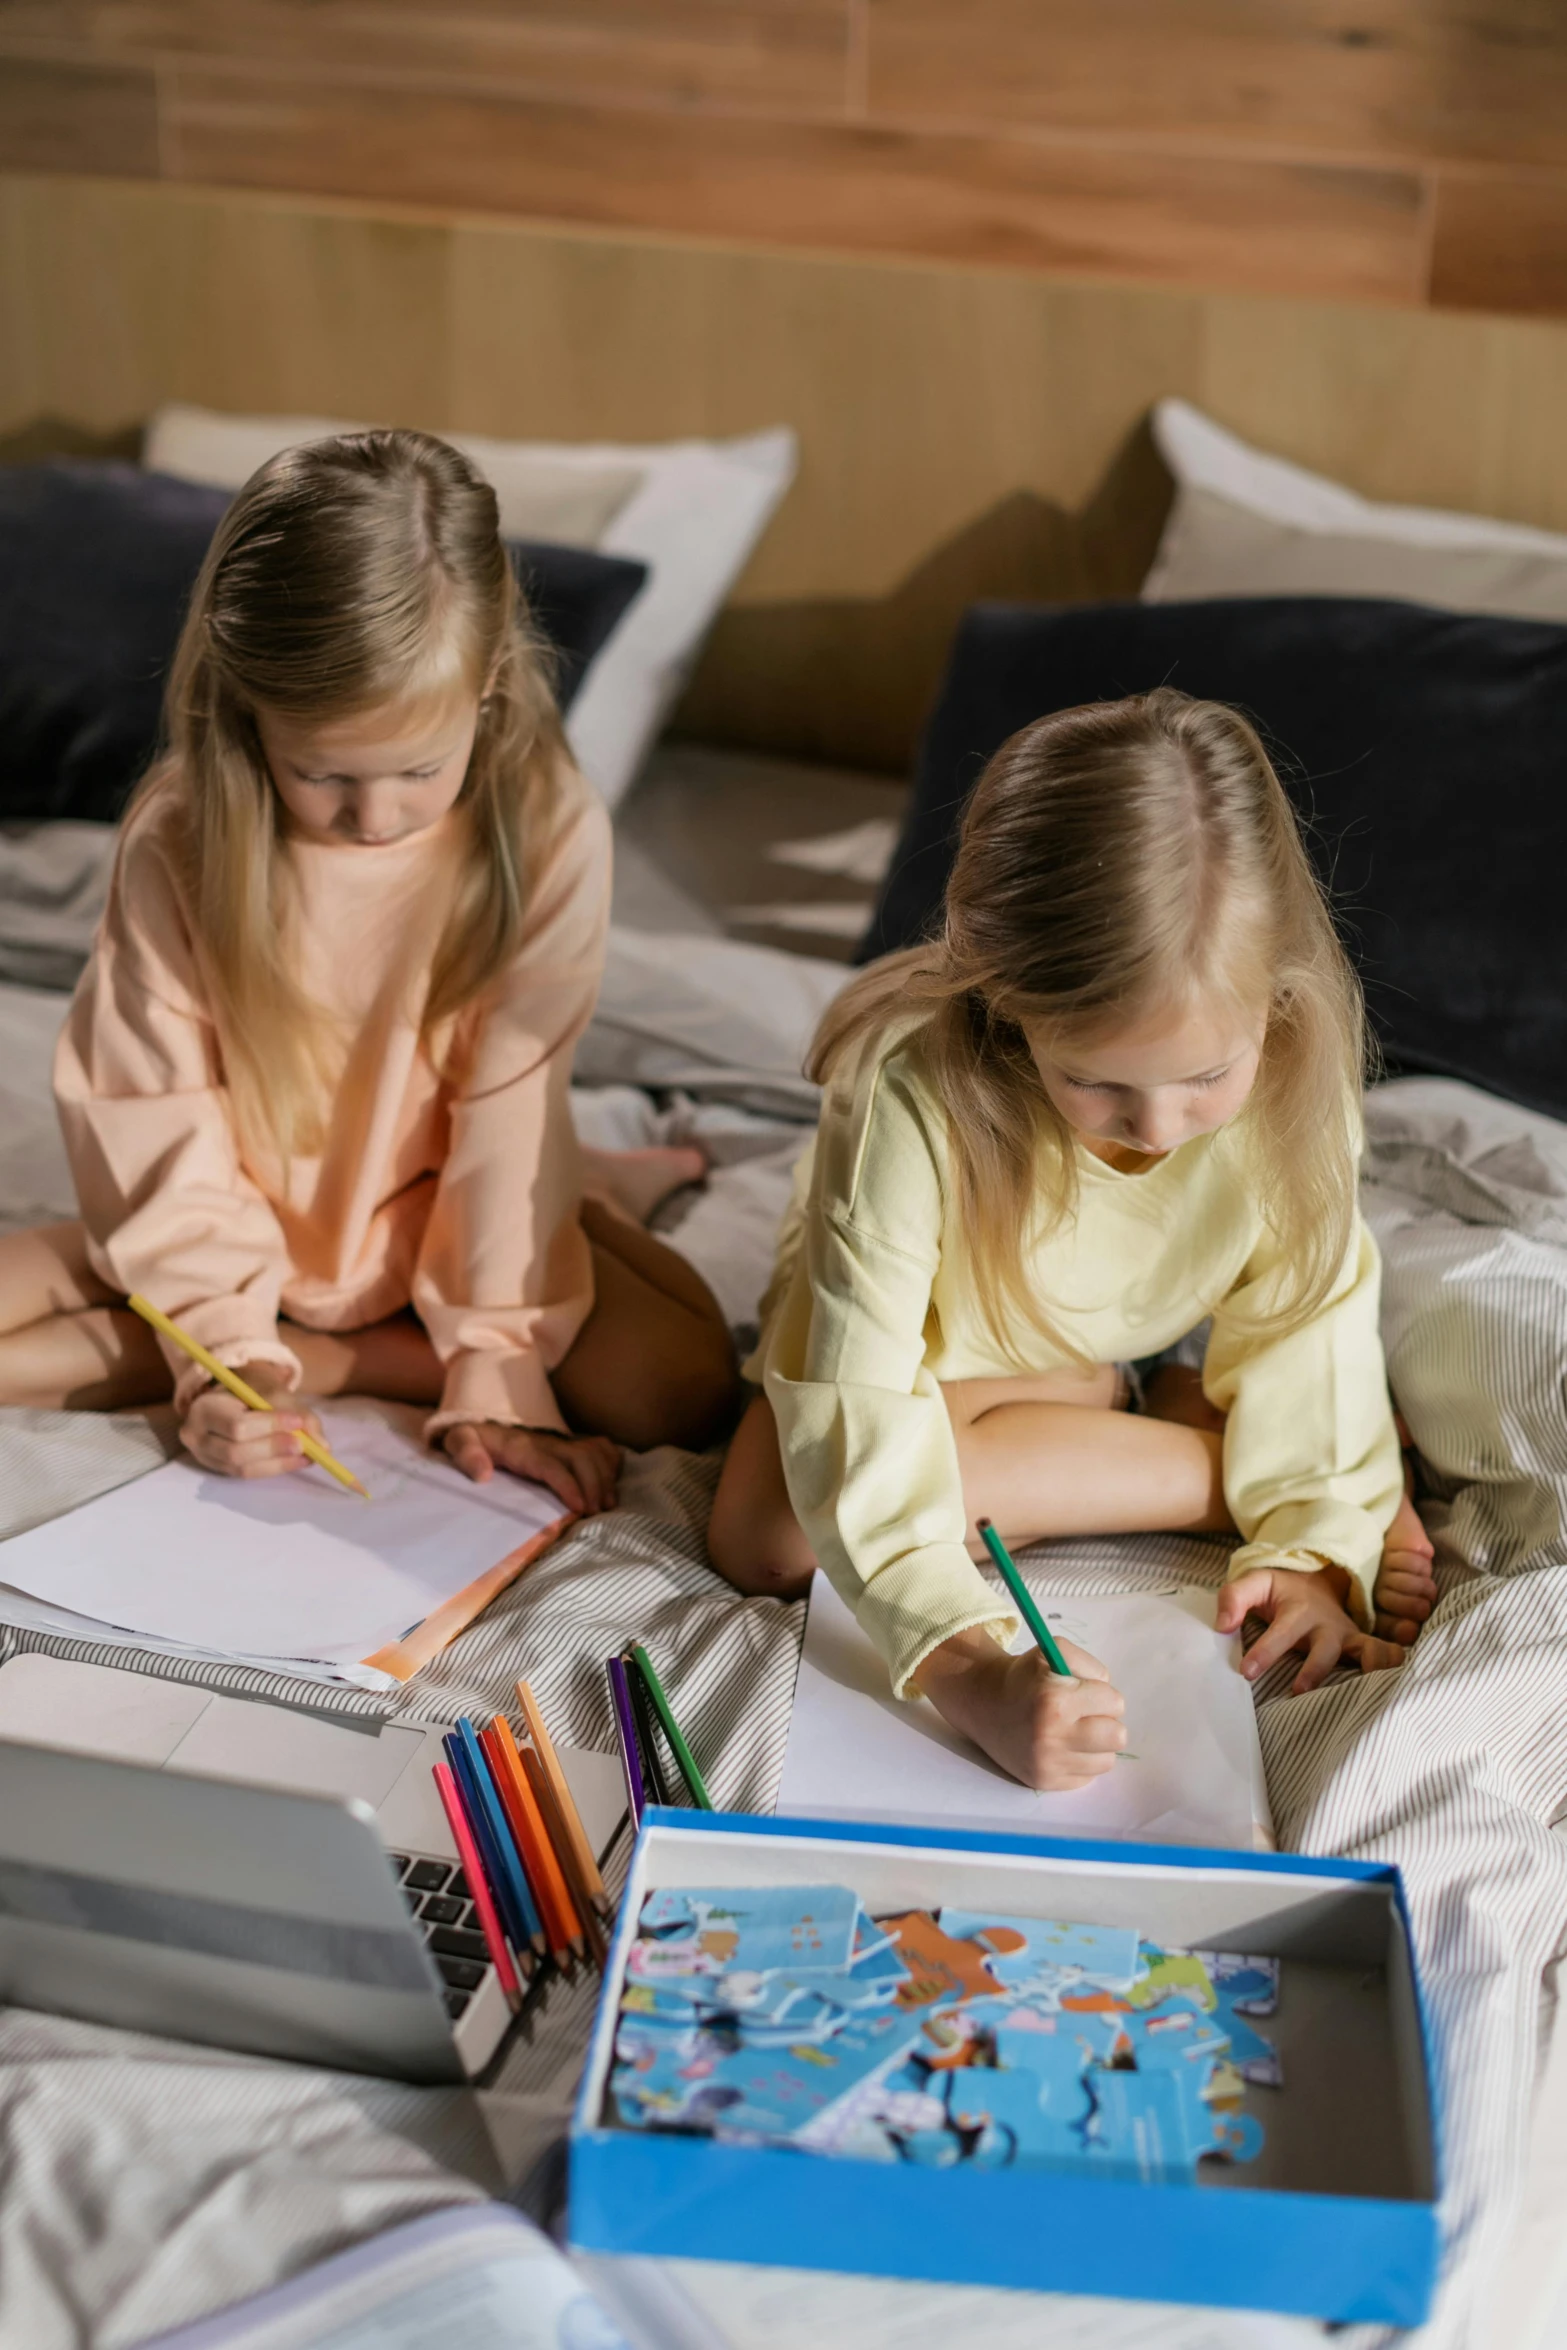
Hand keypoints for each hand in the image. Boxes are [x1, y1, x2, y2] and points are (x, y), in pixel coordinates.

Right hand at [179, 1362, 321, 1480]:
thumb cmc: (252, 1393)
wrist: (232, 1398)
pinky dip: (274, 1469)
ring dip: (277, 1462)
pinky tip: (296, 1462)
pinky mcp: (217, 1469)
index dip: (269, 1425)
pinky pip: (246, 1475)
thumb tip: (323, 1446)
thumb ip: (301, 1415)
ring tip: (306, 1455)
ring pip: (241, 1467)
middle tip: (303, 1446)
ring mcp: (204, 1456)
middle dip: (273, 1448)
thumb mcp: (275, 1394)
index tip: (297, 1422)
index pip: (236, 1424)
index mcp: (204, 1407)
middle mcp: (196, 1435)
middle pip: (235, 1450)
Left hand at [442, 1421, 620, 1515]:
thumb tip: (483, 1475)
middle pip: (580, 1457)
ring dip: (605, 1476)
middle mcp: (545, 1442)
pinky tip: (612, 1482)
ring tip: (607, 1505)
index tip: (581, 1508)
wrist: (478, 1423)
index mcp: (520, 1447)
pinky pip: (598, 1446)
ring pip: (593, 1452)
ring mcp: (559, 1442)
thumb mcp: (457, 1442)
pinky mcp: (566, 1444)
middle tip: (598, 1512)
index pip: (550, 1464)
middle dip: (594, 1483)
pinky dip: (611, 1461)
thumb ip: (466, 1454)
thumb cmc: (469, 1439)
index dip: (568, 1485)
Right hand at [913, 1626, 1126, 1791]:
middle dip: (1106, 1721)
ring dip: (1096, 1745)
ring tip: (1074, 1731)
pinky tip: (1062, 1747)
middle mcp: (1051, 1736)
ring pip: (1106, 1761)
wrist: (983, 1703)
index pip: (1115, 1703)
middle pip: (1117, 1736)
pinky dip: (1080, 1761)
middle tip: (1085, 1715)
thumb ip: (1089, 1666)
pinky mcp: (1044, 1782)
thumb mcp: (1053, 1652)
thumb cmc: (1024, 1677)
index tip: (1083, 1692)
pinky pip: (1087, 1777)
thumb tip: (1111, 1701)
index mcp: (1055, 1700)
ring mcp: (1047, 1763)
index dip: (1101, 1694)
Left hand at [1216, 1563, 1405, 1694]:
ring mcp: (1347, 1636)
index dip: (1265, 1652)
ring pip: (1364, 1652)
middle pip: (1324, 1649)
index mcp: (1298, 1610)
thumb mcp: (1255, 1583)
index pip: (1281, 1633)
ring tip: (1357, 1697)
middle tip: (1297, 1692)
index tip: (1247, 1671)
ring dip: (1364, 1672)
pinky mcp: (1361, 1645)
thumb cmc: (1279, 1591)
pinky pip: (1383, 1654)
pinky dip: (1389, 1667)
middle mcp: (1326, 1624)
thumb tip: (1223, 1627)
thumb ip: (1233, 1599)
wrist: (1315, 1583)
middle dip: (1313, 1670)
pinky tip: (1386, 1688)